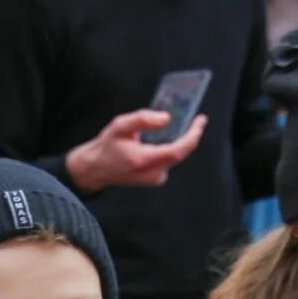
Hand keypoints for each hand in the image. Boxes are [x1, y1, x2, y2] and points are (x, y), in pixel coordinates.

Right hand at [65, 110, 207, 193]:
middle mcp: (153, 173)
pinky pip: (170, 161)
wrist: (97, 168)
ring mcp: (155, 178)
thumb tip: (167, 118)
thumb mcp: (120, 126)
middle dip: (191, 136)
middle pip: (181, 154)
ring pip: (176, 157)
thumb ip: (143, 119)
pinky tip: (166, 139)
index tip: (200, 120)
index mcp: (144, 160)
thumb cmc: (107, 146)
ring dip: (181, 142)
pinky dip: (172, 148)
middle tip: (197, 120)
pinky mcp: (155, 179)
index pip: (177, 150)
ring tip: (184, 126)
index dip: (192, 135)